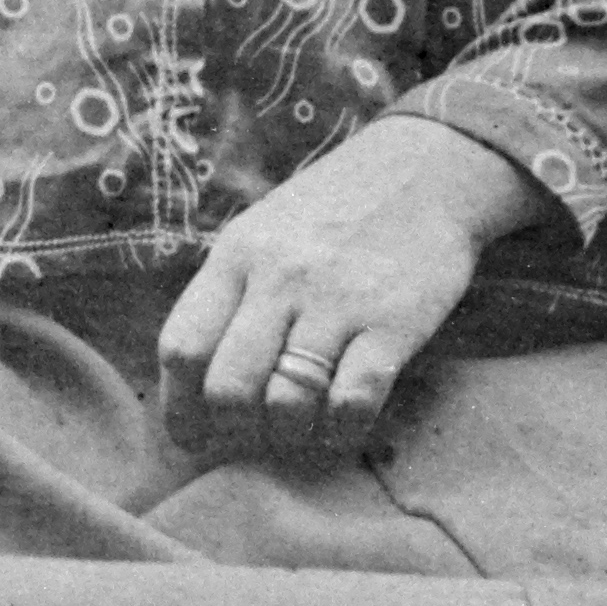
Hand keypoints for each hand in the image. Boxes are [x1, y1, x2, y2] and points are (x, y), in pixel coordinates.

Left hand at [157, 116, 549, 464]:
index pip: (182, 346)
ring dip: (289, 433)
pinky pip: (353, 401)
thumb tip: (196, 377)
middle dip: (233, 429)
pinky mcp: (393, 323)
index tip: (193, 433)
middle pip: (227, 386)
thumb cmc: (335, 210)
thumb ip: (230, 293)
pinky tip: (344, 423)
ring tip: (299, 428)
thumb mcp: (264, 231)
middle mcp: (280, 278)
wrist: (428, 170)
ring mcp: (338, 300)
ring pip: (287, 402)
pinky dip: (342, 429)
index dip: (178, 406)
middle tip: (253, 435)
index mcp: (237, 256)